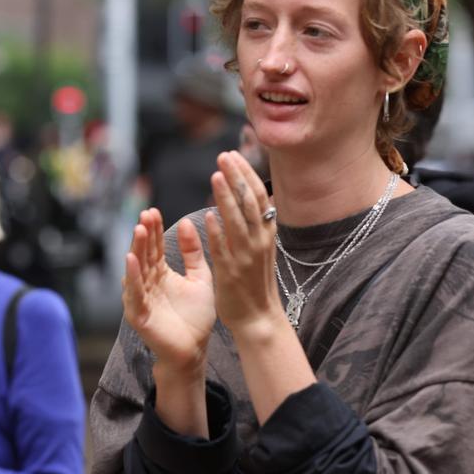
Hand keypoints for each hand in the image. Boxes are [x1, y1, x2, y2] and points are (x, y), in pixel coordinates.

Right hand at [122, 207, 214, 378]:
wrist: (195, 349)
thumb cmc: (196, 317)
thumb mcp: (200, 278)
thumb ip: (193, 253)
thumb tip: (186, 222)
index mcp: (160, 274)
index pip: (155, 247)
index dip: (154, 230)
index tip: (153, 211)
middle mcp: (146, 283)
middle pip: (144, 254)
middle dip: (144, 234)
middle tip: (145, 215)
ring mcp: (140, 298)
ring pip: (136, 269)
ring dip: (137, 249)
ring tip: (140, 230)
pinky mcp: (138, 314)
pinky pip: (133, 292)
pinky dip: (132, 276)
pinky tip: (131, 260)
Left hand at [204, 151, 282, 331]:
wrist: (258, 318)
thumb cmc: (255, 281)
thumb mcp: (260, 247)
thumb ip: (254, 223)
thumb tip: (251, 196)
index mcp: (266, 234)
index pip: (258, 197)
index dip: (246, 174)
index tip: (232, 155)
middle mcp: (259, 242)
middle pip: (249, 203)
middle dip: (237, 178)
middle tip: (223, 156)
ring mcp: (246, 257)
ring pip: (237, 222)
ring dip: (226, 198)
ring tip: (215, 175)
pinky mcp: (231, 273)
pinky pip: (223, 249)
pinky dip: (217, 232)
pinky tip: (207, 215)